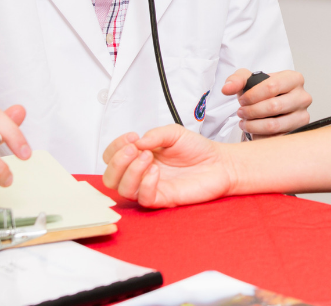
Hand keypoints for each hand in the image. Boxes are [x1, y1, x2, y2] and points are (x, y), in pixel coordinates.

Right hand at [101, 125, 238, 207]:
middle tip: (134, 149)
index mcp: (139, 156)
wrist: (220, 163)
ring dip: (130, 171)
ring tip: (148, 158)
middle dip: (117, 162)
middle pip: (110, 177)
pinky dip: (146, 184)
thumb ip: (155, 135)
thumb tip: (136, 143)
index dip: (115, 147)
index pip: (112, 157)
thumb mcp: (174, 133)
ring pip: (123, 189)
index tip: (132, 137)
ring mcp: (151, 187)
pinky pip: (144, 198)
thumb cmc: (197, 149)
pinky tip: (156, 171)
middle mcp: (141, 174)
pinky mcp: (163, 199)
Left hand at [221, 69, 311, 137]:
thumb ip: (236, 80)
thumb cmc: (262, 93)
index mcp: (294, 79)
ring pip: (274, 125)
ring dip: (254, 125)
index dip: (252, 95)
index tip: (242, 100)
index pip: (272, 86)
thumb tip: (227, 89)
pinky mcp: (298, 132)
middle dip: (251, 111)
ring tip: (245, 122)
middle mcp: (303, 97)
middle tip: (241, 112)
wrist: (270, 107)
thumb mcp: (248, 81)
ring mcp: (302, 116)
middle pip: (274, 106)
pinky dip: (260, 136)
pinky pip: (275, 138)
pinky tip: (254, 130)